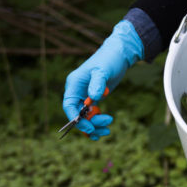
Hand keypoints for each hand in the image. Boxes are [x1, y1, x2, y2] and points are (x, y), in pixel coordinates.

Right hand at [62, 20, 143, 139]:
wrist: (118, 56)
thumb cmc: (108, 60)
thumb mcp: (103, 71)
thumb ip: (97, 83)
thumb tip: (93, 98)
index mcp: (74, 84)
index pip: (69, 106)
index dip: (76, 119)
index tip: (89, 127)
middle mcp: (77, 92)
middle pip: (78, 115)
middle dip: (90, 123)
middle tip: (106, 126)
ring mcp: (85, 96)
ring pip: (85, 118)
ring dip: (95, 126)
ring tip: (107, 130)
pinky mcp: (93, 99)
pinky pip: (91, 116)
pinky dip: (96, 124)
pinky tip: (104, 130)